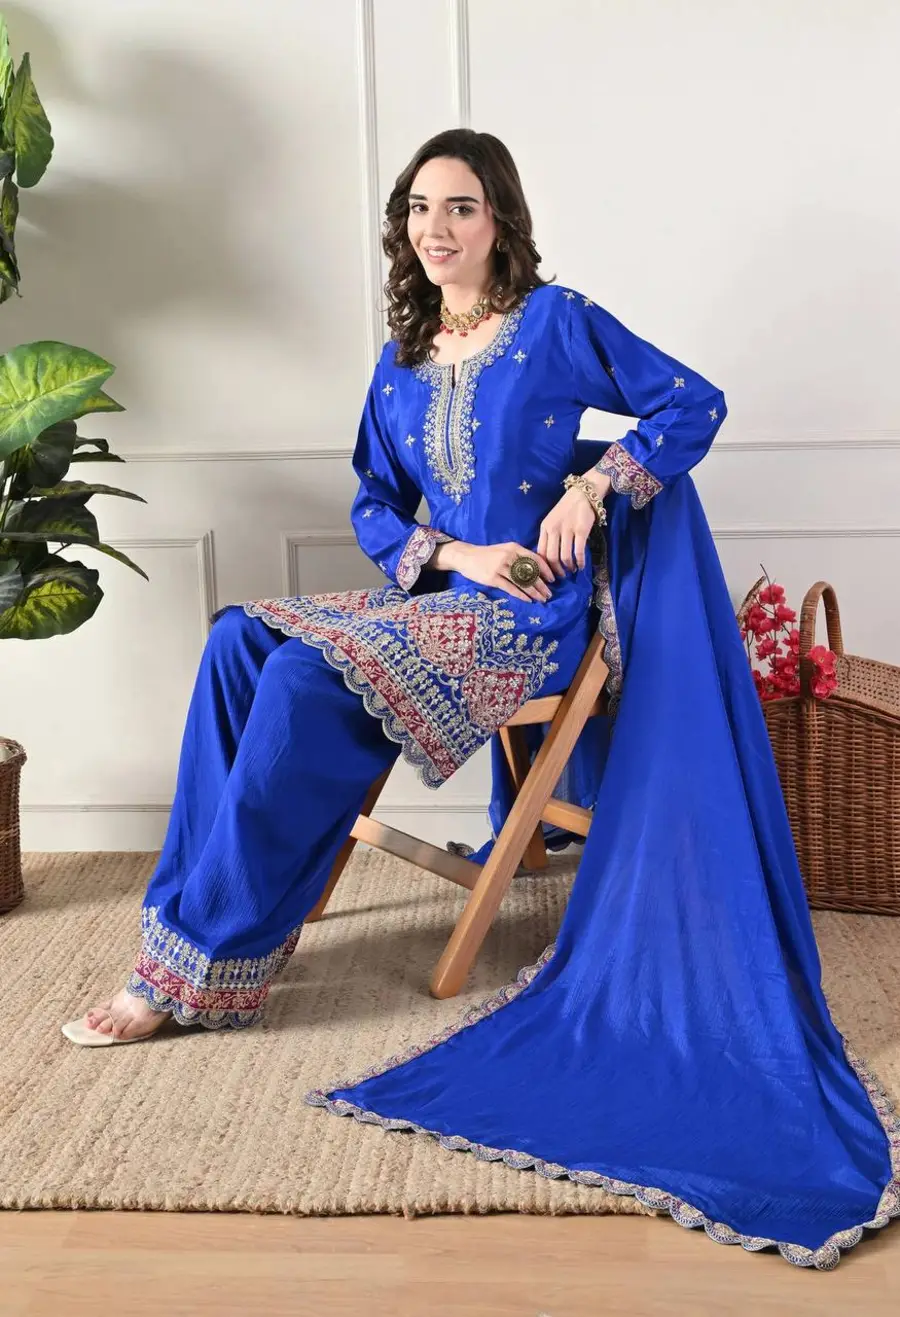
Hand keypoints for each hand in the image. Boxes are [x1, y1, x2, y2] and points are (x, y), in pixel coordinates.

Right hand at [430, 539, 554, 603]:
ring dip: (534, 592)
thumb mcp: (505, 550)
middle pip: (530, 572)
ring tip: (542, 599)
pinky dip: (521, 595)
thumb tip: (537, 570)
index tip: (553, 579)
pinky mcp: (493, 578)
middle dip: (542, 585)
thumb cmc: (488, 555)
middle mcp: (509, 556)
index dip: (546, 570)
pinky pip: (511, 588)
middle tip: (550, 594)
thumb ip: (519, 557)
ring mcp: (500, 567)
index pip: (535, 558)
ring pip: (522, 582)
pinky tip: (528, 600)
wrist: (466, 556)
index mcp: (514, 548)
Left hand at [538, 471, 610, 577]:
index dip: (543, 567)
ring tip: (572, 570)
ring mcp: (567, 529)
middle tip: (560, 577)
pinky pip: (578, 552)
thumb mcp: (552, 520)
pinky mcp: (581, 530)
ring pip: (564, 557)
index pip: (539, 552)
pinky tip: (581, 566)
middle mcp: (554, 529)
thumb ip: (548, 536)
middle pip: (551, 557)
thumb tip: (547, 559)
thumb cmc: (567, 509)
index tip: (547, 575)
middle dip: (556, 571)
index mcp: (545, 527)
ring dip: (568, 567)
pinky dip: (580, 562)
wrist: (583, 493)